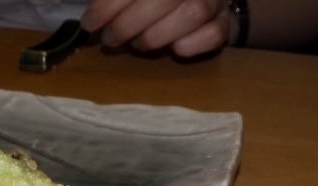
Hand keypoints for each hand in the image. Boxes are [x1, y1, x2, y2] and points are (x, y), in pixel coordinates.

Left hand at [80, 0, 233, 57]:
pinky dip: (190, 45)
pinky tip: (173, 49)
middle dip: (129, 23)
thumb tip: (91, 15)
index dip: (110, 4)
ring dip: (156, 36)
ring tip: (136, 44)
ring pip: (194, 13)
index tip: (90, 22)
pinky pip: (214, 33)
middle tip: (110, 39)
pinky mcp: (226, 20)